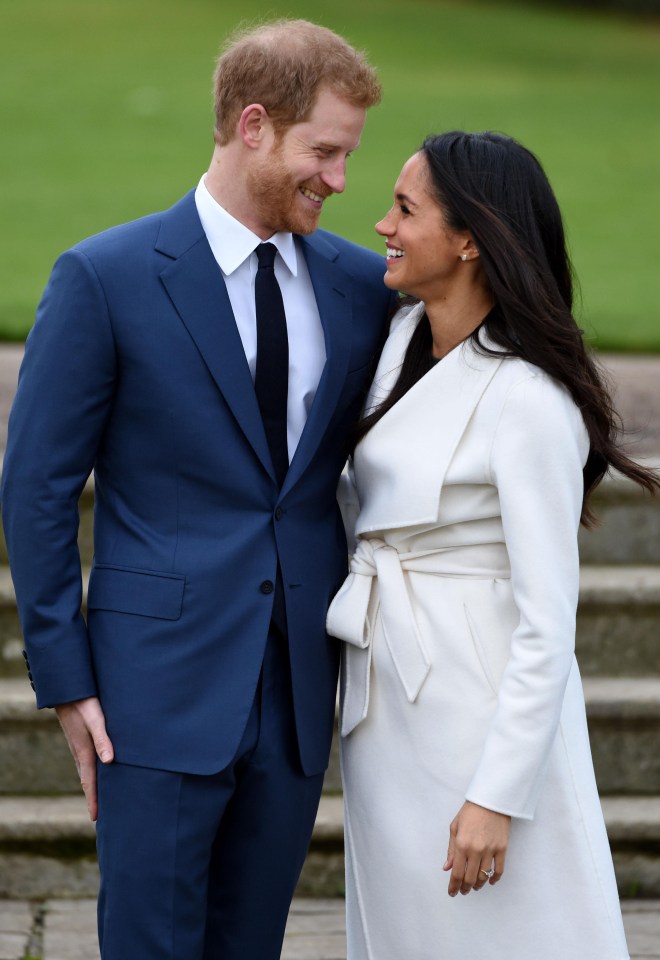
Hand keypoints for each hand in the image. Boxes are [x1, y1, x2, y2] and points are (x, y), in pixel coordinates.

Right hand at [55, 697, 113, 820]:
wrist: (67, 690)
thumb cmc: (84, 704)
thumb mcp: (96, 720)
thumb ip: (103, 739)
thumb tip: (110, 761)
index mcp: (84, 752)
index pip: (89, 782)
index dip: (93, 800)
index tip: (95, 818)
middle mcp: (80, 753)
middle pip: (87, 781)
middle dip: (93, 797)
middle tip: (99, 815)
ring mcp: (79, 746)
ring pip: (86, 771)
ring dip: (92, 785)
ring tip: (100, 797)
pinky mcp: (80, 739)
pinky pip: (86, 761)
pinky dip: (91, 772)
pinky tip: (98, 769)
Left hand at [443, 800, 509, 896]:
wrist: (491, 800)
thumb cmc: (470, 812)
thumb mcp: (455, 827)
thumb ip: (451, 849)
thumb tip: (447, 867)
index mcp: (462, 844)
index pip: (457, 873)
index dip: (454, 886)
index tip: (452, 893)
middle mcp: (476, 850)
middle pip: (470, 878)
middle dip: (465, 888)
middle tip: (463, 891)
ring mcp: (490, 850)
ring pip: (483, 876)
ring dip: (478, 885)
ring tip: (474, 887)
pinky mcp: (502, 849)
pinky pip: (499, 870)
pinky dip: (494, 878)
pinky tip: (490, 882)